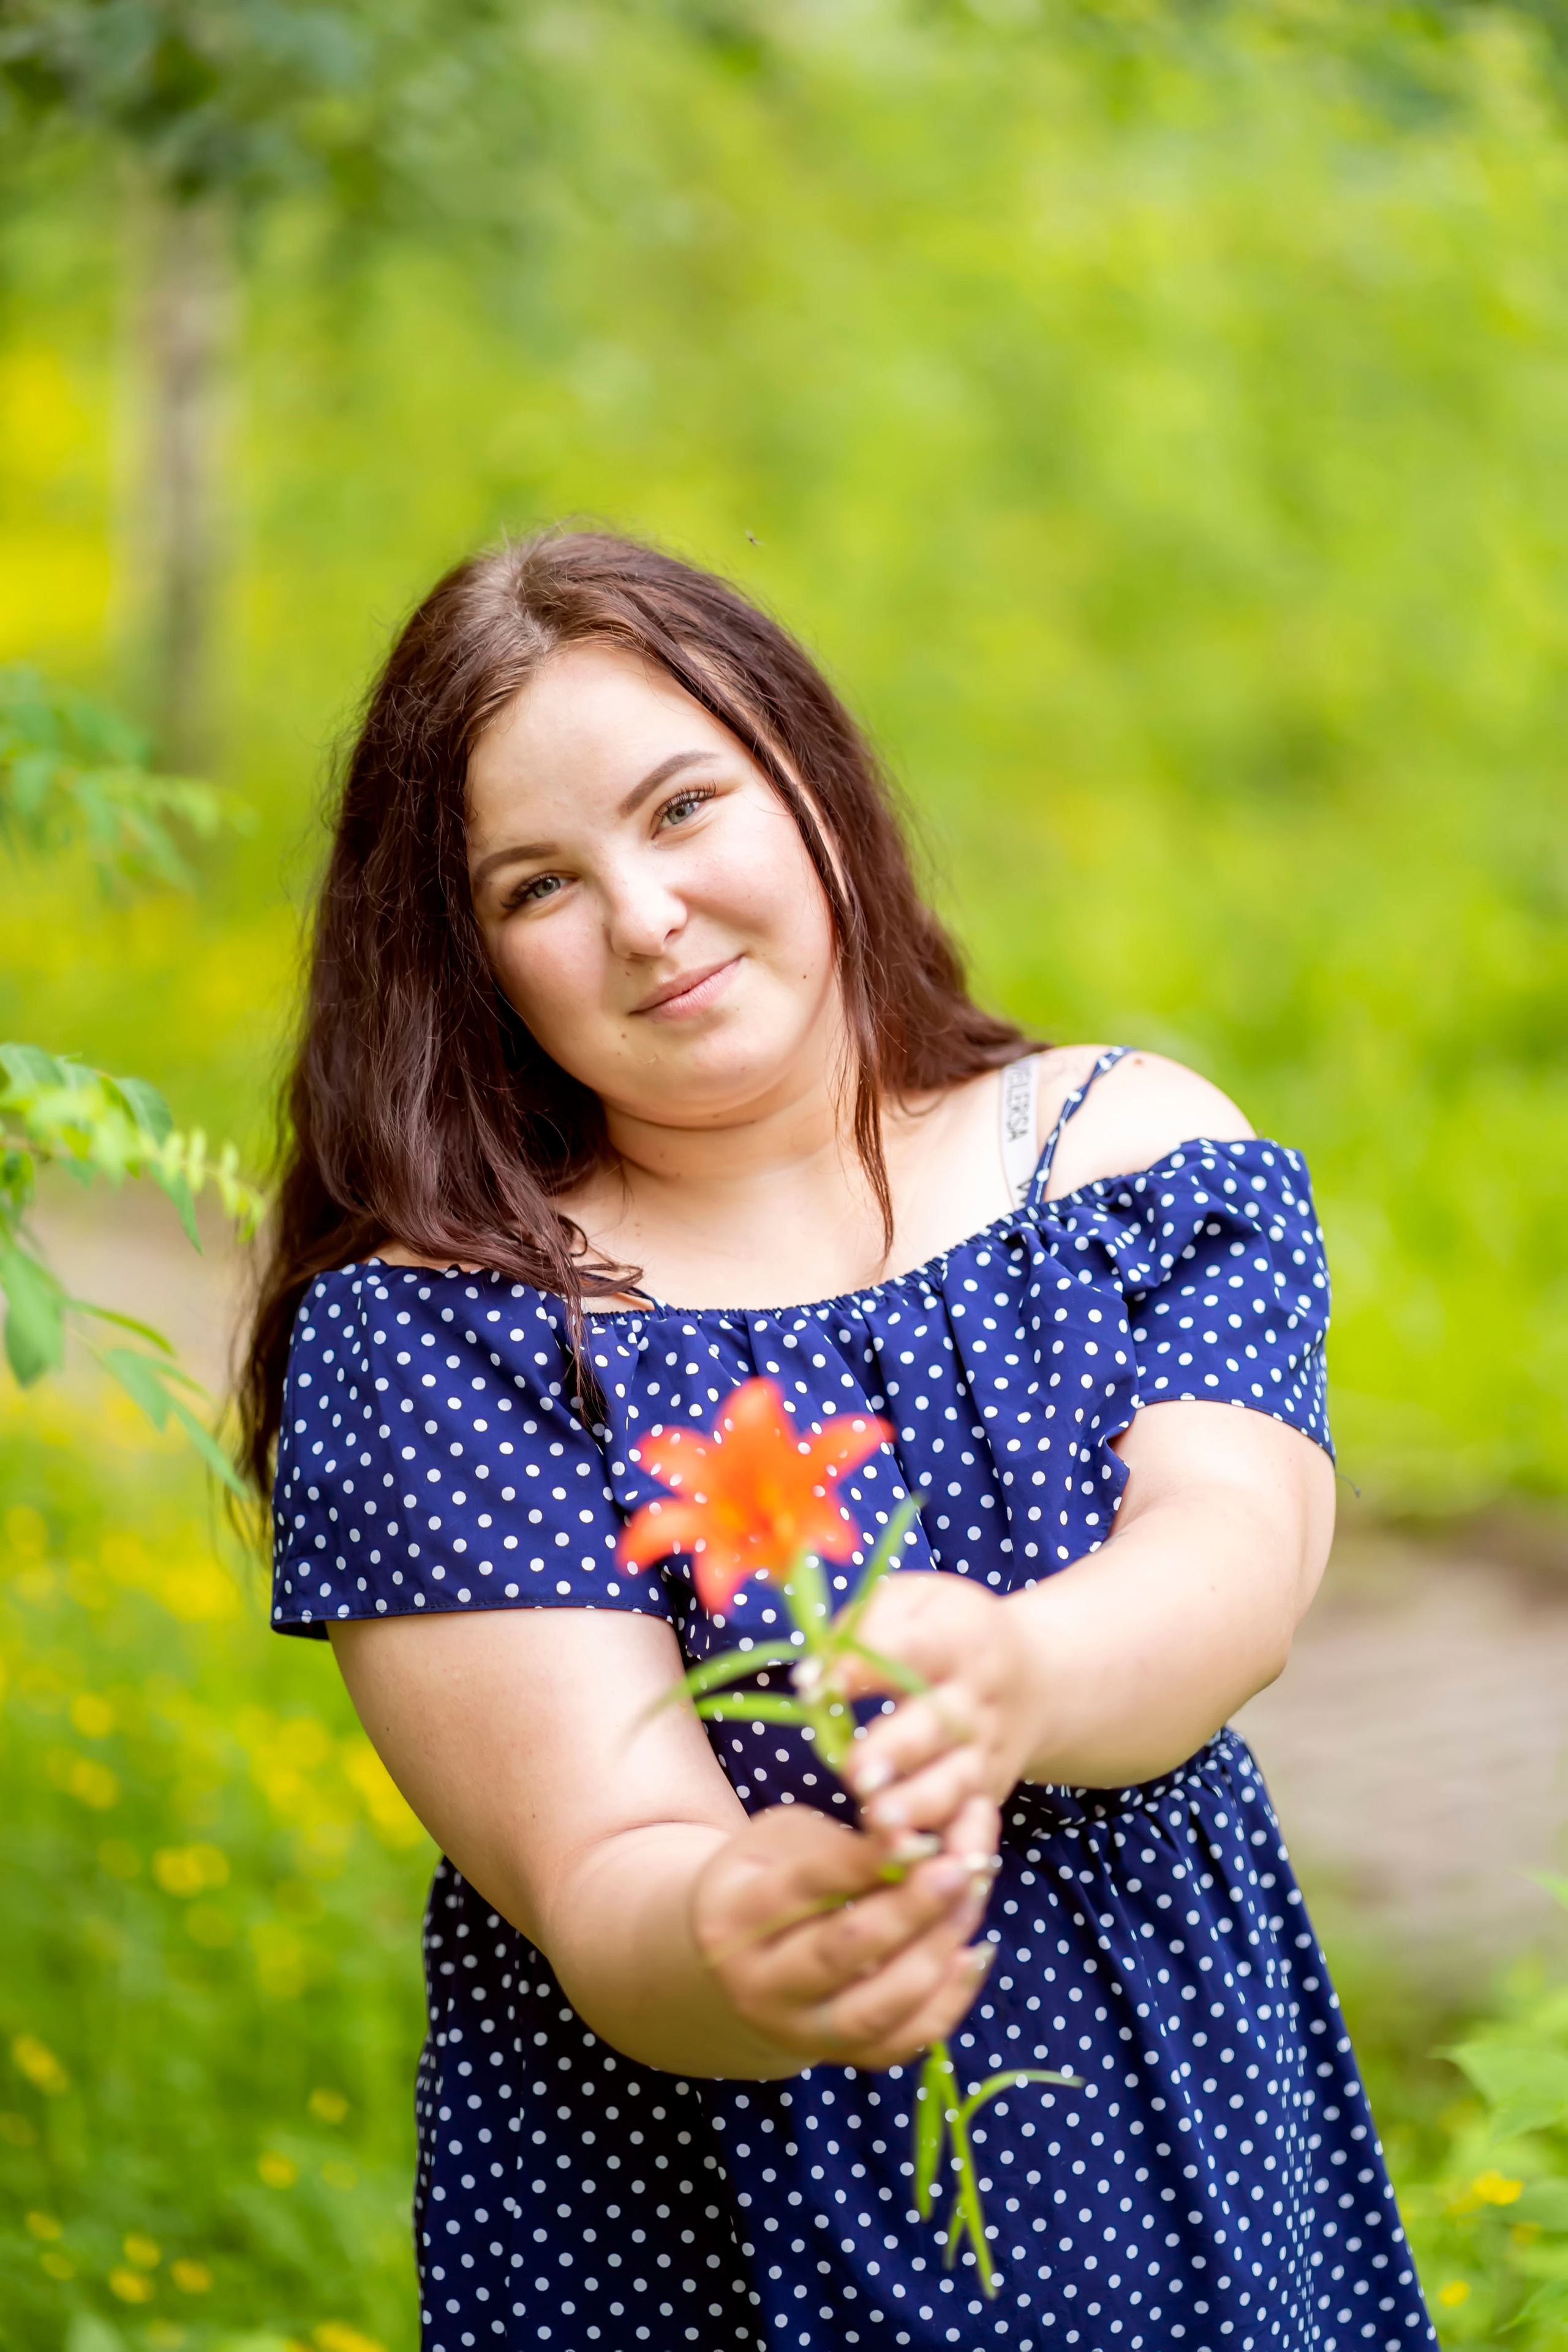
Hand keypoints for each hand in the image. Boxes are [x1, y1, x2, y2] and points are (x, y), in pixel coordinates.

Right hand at [690, 1799, 999, 2070]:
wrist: (738, 1955)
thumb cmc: (771, 1876)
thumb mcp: (787, 1840)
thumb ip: (844, 1843)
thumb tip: (918, 1843)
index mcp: (732, 1917)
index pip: (806, 1887)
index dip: (869, 1859)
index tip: (923, 1834)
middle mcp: (757, 1986)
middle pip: (839, 1952)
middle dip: (909, 1909)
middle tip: (960, 1867)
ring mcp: (796, 2032)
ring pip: (875, 2008)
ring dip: (936, 1951)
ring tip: (973, 1897)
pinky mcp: (838, 2059)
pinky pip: (902, 2042)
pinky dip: (947, 2001)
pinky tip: (976, 1951)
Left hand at [839, 1571, 1042, 1840]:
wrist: (1036, 1677)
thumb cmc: (947, 1633)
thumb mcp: (916, 1599)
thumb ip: (864, 1624)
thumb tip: (815, 1671)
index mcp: (954, 1639)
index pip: (910, 1649)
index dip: (862, 1668)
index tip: (814, 1684)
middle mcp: (973, 1700)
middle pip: (936, 1726)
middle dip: (897, 1751)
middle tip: (859, 1772)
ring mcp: (983, 1752)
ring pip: (954, 1785)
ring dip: (919, 1807)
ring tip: (881, 1822)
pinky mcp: (987, 1795)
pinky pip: (977, 1829)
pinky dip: (962, 1854)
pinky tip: (938, 1875)